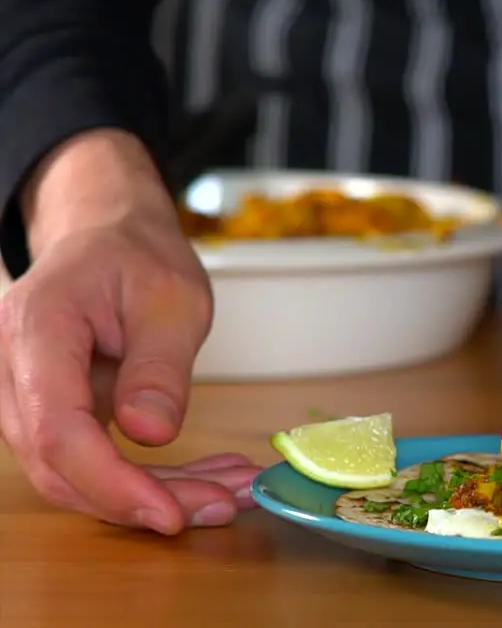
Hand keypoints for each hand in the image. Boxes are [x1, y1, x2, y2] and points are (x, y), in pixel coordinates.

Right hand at [0, 130, 259, 533]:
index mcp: (37, 330)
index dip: (112, 483)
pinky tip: (208, 478)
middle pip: (63, 466)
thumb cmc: (137, 256)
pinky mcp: (52, 416)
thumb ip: (159, 365)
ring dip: (154, 495)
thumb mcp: (171, 299)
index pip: (58, 429)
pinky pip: (92, 463)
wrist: (107, 237)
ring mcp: (25, 398)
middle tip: (226, 504)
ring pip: (76, 475)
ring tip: (231, 492)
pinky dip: (150, 479)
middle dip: (145, 500)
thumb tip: (150, 433)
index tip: (171, 513)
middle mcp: (13, 372)